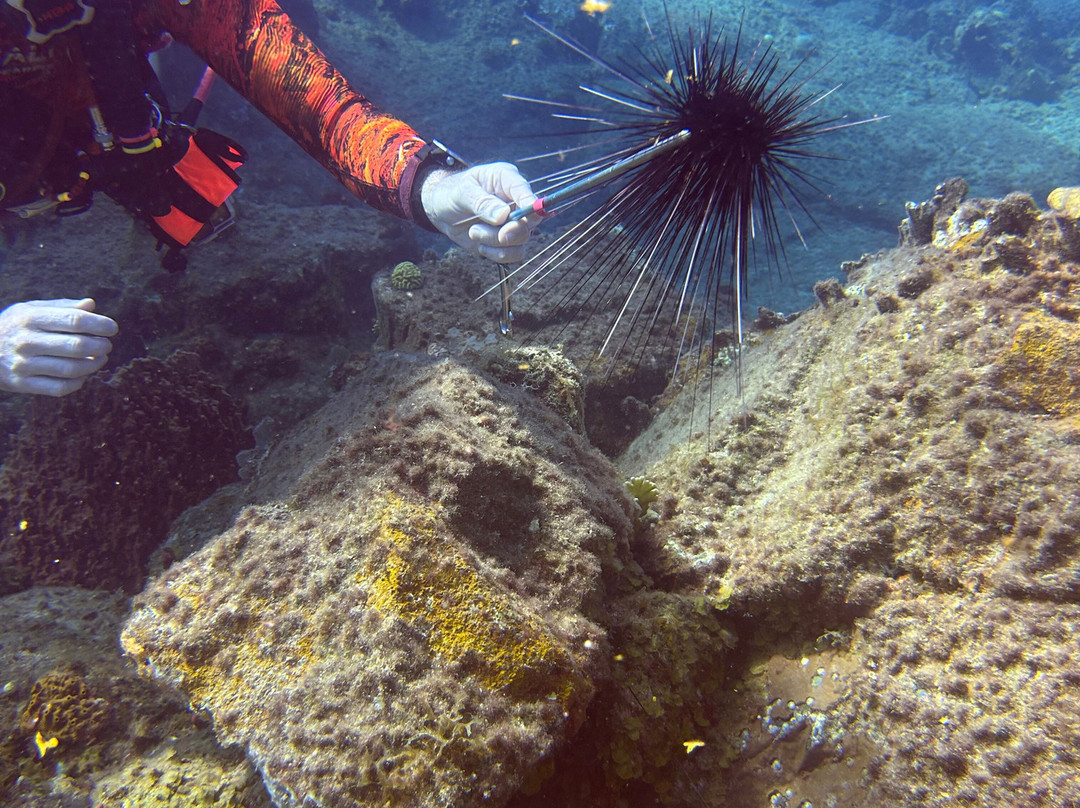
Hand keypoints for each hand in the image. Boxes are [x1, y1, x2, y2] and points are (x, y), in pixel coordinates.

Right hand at [0, 299, 117, 395]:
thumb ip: (61, 307)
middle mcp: (26, 341)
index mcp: (30, 318)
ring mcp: (23, 365)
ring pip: (71, 369)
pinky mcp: (21, 384)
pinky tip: (83, 375)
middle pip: (76, 346)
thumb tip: (90, 305)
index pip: (73, 320)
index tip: (112, 328)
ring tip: (100, 359)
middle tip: (107, 345)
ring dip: (93, 365)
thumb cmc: (12, 327)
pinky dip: (78, 383)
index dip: (99, 324)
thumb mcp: (29, 310)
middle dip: (100, 346)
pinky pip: (59, 388)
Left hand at [420, 162, 536, 262]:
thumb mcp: (462, 193)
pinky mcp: (507, 241)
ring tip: (473, 231)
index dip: (530, 204)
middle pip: (529, 220)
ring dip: (495, 241)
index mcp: (506, 179)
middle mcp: (515, 201)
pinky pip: (513, 254)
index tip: (527, 216)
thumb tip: (503, 215)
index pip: (524, 191)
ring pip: (520, 240)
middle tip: (497, 233)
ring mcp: (513, 222)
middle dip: (512, 231)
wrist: (441, 211)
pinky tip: (480, 244)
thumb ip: (482, 202)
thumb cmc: (452, 193)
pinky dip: (496, 253)